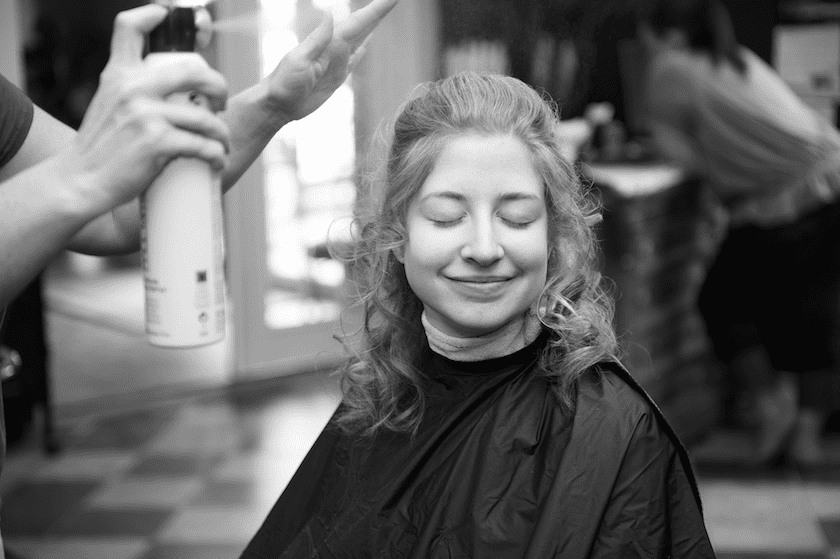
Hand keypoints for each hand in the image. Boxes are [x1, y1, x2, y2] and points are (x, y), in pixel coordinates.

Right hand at [55, 5, 230, 214]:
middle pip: (194, 70)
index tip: (171, 15)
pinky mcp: (158, 141)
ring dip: (221, 133)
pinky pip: (203, 145)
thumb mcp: (108, 103)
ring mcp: (146, 113)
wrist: (80, 181)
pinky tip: (216, 160)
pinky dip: (216, 155)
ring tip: (221, 143)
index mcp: (119, 74)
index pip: (129, 26)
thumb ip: (131, 87)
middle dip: (218, 86)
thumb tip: (171, 84)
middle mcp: (132, 87)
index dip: (154, 14)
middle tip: (220, 104)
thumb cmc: (101, 147)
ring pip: (205, 116)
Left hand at [264, 0, 397, 122]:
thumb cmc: (284, 84)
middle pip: (361, 27)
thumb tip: (330, 13)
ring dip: (372, 26)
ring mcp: (336, 62)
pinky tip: (368, 42)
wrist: (277, 105)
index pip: (357, 23)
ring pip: (360, 39)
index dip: (375, 10)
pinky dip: (363, 49)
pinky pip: (354, 59)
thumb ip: (317, 39)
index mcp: (329, 44)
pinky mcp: (337, 77)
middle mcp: (335, 49)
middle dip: (377, 13)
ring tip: (383, 13)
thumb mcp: (300, 61)